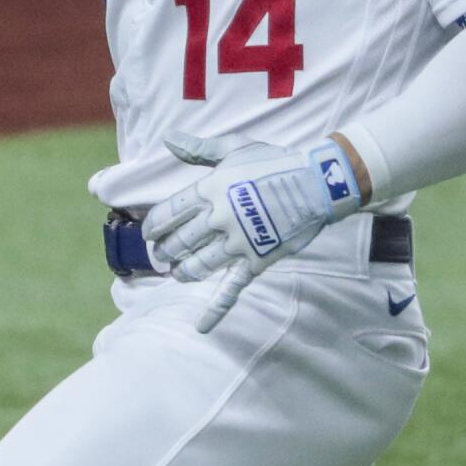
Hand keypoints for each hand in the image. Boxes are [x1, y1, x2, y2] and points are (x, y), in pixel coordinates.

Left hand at [141, 132, 363, 332]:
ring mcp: (237, 243)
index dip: (154, 226)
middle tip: (161, 254)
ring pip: (199, 264)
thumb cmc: (273, 162)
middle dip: (166, 250)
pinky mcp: (256, 261)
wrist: (316, 185)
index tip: (149, 233)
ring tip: (176, 272)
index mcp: (209, 190)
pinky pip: (232, 288)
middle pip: (180, 240)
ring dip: (183, 271)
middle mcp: (219, 218)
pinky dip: (215, 310)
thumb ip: (198, 150)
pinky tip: (201, 326)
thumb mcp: (233, 149)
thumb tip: (167, 139)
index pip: (168, 213)